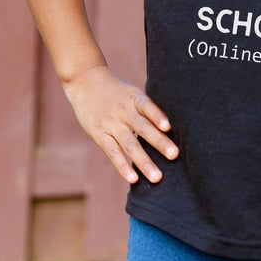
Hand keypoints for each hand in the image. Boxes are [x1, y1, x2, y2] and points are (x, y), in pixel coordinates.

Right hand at [63, 64, 177, 183]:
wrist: (86, 81)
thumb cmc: (118, 91)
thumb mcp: (134, 93)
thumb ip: (148, 109)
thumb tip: (172, 128)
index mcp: (135, 99)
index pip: (147, 106)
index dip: (157, 115)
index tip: (169, 127)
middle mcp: (124, 112)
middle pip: (143, 128)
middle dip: (159, 143)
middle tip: (175, 156)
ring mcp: (111, 124)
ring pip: (129, 145)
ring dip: (144, 162)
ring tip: (157, 177)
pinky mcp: (99, 135)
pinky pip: (112, 152)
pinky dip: (123, 166)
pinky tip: (133, 179)